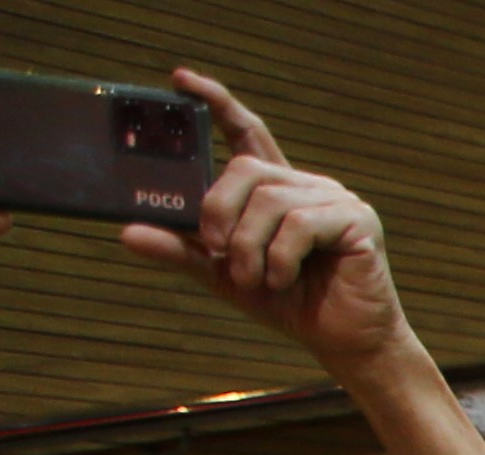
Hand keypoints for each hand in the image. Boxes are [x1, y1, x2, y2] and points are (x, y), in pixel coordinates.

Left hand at [124, 73, 405, 373]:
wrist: (345, 343)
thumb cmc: (290, 304)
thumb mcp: (223, 274)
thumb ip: (183, 250)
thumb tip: (127, 233)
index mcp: (277, 190)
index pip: (246, 133)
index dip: (216, 103)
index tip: (181, 80)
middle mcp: (306, 185)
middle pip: (246, 169)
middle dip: (220, 209)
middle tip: (216, 249)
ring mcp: (336, 200)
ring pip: (270, 201)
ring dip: (250, 246)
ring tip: (254, 279)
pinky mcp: (357, 221)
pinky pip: (301, 224)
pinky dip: (281, 257)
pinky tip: (281, 279)